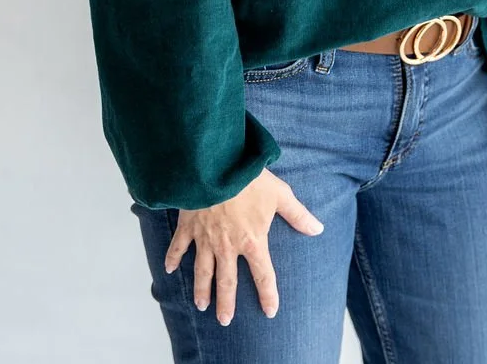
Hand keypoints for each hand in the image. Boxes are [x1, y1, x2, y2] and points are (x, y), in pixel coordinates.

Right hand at [163, 168, 324, 326]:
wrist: (216, 166)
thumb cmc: (249, 178)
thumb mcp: (279, 194)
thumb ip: (297, 214)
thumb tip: (318, 229)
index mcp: (252, 241)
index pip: (263, 275)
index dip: (268, 294)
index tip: (269, 311)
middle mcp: (227, 246)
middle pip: (227, 281)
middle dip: (226, 302)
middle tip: (224, 320)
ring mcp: (205, 238)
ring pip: (202, 271)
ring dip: (202, 289)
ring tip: (201, 305)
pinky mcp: (188, 226)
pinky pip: (178, 246)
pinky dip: (172, 258)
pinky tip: (169, 270)